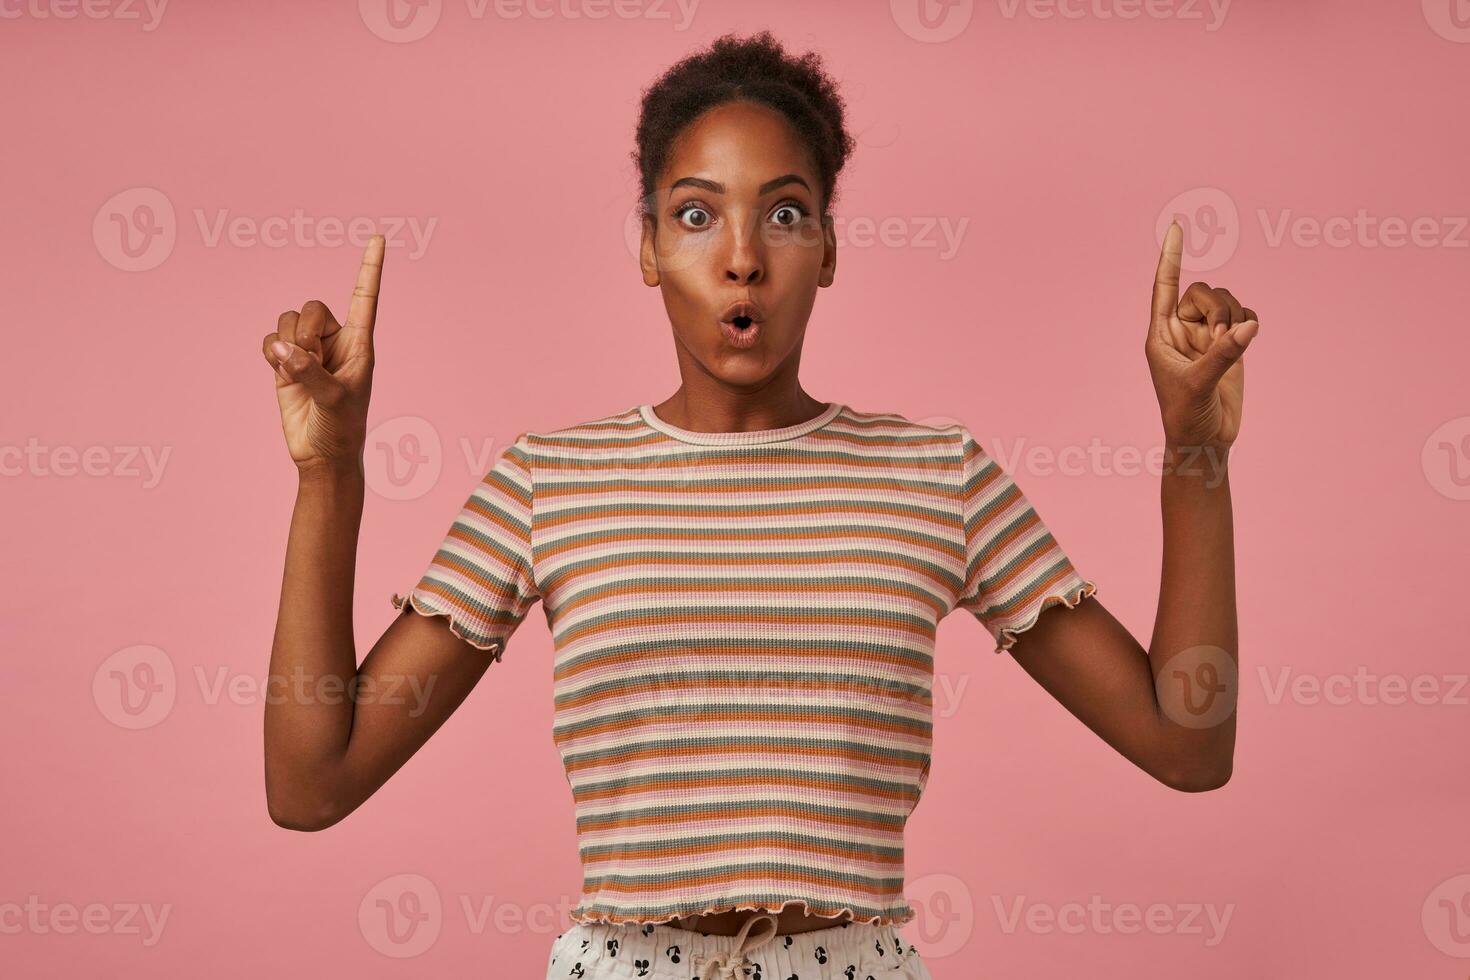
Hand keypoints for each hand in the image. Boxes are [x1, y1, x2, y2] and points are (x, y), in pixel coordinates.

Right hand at [262, 236, 383, 470]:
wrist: (321, 454)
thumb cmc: (341, 427)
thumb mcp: (335, 399)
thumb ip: (309, 371)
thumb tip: (282, 350)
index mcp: (361, 343)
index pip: (366, 297)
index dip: (370, 267)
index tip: (379, 237)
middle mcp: (335, 340)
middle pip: (312, 307)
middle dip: (305, 332)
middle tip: (311, 361)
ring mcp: (309, 350)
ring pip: (288, 320)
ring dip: (286, 344)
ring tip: (297, 372)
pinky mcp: (285, 362)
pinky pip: (270, 339)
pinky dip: (269, 352)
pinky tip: (279, 371)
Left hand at [1145, 221, 1260, 456]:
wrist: (1205, 441)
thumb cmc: (1187, 417)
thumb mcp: (1199, 385)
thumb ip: (1223, 354)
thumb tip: (1249, 325)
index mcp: (1162, 335)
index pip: (1164, 286)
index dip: (1171, 256)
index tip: (1178, 225)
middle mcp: (1183, 330)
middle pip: (1203, 292)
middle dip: (1217, 309)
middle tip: (1218, 340)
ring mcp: (1208, 337)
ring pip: (1226, 302)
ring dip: (1234, 318)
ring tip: (1230, 347)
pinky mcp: (1231, 346)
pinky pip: (1244, 316)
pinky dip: (1249, 322)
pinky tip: (1247, 338)